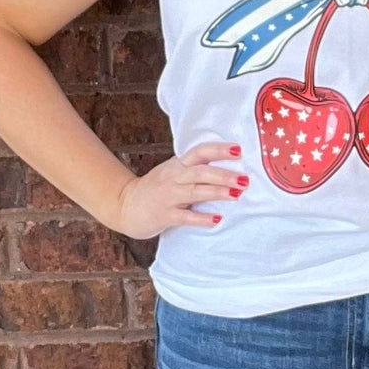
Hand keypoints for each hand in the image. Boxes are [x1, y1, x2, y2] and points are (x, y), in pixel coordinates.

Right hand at [110, 141, 246, 237]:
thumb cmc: (155, 189)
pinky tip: (217, 219)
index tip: (238, 149)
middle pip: (200, 171)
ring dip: (216, 192)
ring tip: (236, 194)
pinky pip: (185, 217)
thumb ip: (193, 168)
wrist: (124, 205)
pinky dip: (201, 218)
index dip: (218, 150)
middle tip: (244, 179)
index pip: (199, 152)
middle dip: (223, 174)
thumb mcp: (172, 172)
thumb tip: (226, 166)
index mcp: (177, 165)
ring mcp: (168, 196)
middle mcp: (173, 177)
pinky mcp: (164, 215)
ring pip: (194, 191)